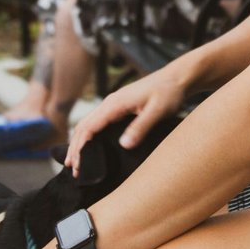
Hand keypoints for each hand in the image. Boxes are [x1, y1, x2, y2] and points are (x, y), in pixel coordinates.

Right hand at [65, 66, 184, 175]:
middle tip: (73, 170)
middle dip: (75, 147)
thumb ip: (140, 127)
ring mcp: (113, 105)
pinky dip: (88, 136)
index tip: (78, 165)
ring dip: (79, 142)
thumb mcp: (157, 111)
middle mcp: (110, 103)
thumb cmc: (168, 93)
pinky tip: (89, 147)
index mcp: (115, 104)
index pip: (89, 127)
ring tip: (75, 162)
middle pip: (83, 126)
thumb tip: (123, 145)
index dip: (80, 147)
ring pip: (88, 124)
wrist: (176, 78)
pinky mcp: (119, 108)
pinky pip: (97, 123)